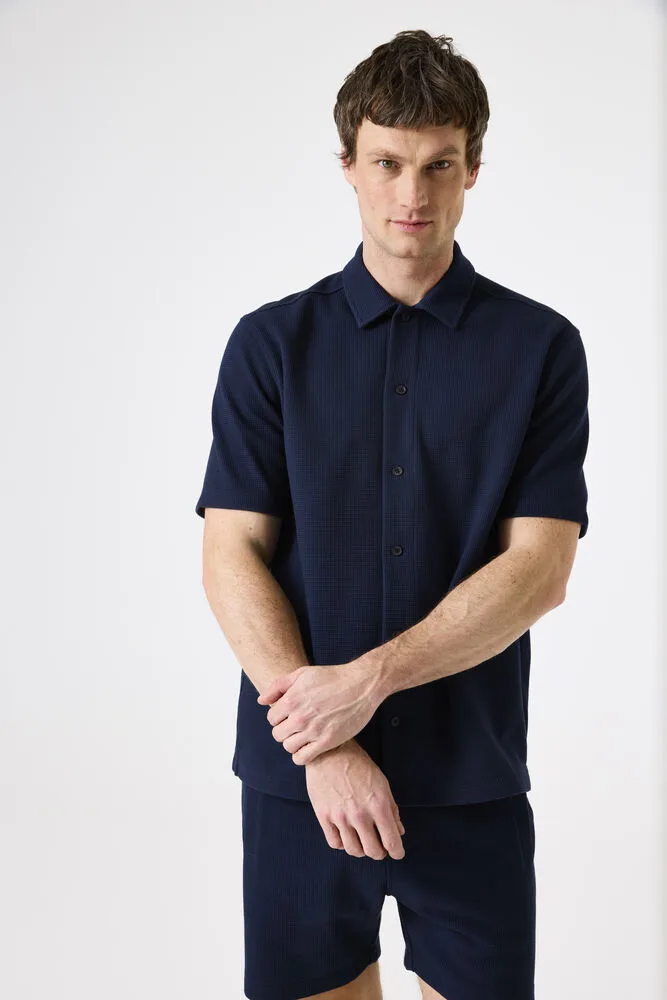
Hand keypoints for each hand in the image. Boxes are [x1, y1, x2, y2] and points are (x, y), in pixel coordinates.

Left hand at [256, 661, 382, 765]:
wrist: (362, 685)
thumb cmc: (332, 677)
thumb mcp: (302, 674)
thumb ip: (278, 686)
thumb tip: (261, 701)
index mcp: (292, 699)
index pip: (271, 719)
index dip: (279, 717)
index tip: (290, 715)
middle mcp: (300, 716)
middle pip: (278, 735)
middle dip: (284, 730)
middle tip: (296, 725)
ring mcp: (314, 730)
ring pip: (288, 747)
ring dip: (293, 742)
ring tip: (303, 735)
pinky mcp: (327, 741)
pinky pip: (302, 758)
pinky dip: (301, 755)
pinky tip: (309, 745)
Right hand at [305, 741, 405, 859]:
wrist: (331, 751)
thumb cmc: (359, 766)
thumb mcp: (382, 784)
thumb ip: (392, 810)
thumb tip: (399, 832)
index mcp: (379, 805)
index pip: (392, 842)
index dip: (397, 852)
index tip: (396, 852)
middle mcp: (360, 814)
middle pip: (373, 852)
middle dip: (380, 852)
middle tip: (380, 846)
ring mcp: (340, 817)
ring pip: (354, 851)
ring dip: (361, 849)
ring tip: (362, 840)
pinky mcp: (324, 816)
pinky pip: (335, 843)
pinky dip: (342, 844)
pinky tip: (346, 835)